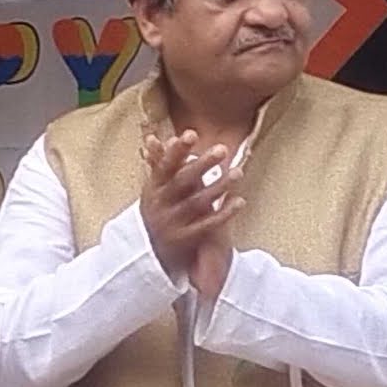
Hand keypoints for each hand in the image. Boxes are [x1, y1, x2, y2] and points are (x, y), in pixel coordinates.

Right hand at [138, 125, 238, 295]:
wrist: (147, 253)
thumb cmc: (155, 212)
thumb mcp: (152, 189)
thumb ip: (157, 164)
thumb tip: (155, 137)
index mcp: (153, 189)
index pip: (164, 167)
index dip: (177, 151)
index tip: (191, 133)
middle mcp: (161, 205)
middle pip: (182, 182)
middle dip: (201, 165)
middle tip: (222, 149)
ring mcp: (173, 223)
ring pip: (197, 203)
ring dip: (219, 187)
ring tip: (238, 172)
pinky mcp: (186, 239)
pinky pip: (208, 225)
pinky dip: (224, 213)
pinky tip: (240, 201)